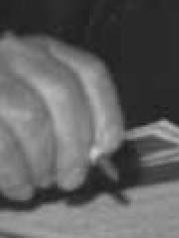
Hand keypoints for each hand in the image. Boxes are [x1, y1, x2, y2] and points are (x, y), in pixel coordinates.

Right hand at [0, 34, 123, 201]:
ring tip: (42, 185)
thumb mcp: (31, 98)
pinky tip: (20, 188)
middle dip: (75, 143)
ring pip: (31, 116)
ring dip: (43, 160)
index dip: (106, 110)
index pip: (87, 71)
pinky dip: (15, 172)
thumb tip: (97, 151)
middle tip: (74, 179)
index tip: (109, 147)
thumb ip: (65, 119)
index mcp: (42, 49)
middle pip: (62, 93)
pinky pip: (0, 142)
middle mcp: (15, 52)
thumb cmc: (2, 114)